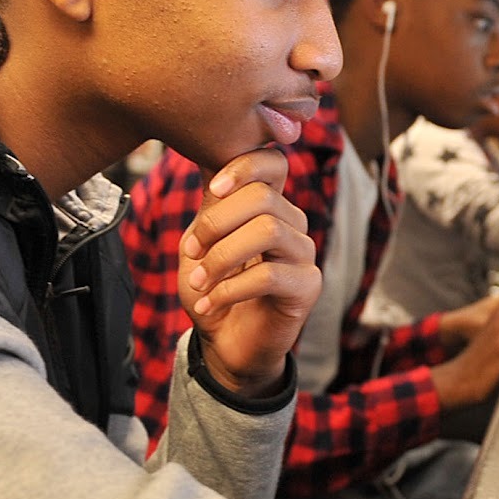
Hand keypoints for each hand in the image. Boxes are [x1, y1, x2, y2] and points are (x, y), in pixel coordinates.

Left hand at [178, 149, 319, 397]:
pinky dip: (229, 290)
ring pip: (269, 230)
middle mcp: (293, 224)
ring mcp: (304, 255)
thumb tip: (205, 154)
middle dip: (217, 222)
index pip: (274, 162)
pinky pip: (270, 275)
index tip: (212, 189)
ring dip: (222, 256)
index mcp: (269, 206)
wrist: (225, 344)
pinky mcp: (307, 286)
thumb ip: (211, 205)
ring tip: (199, 282)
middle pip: (264, 197)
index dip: (243, 166)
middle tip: (191, 250)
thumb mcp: (201, 242)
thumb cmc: (212, 290)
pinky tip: (208, 305)